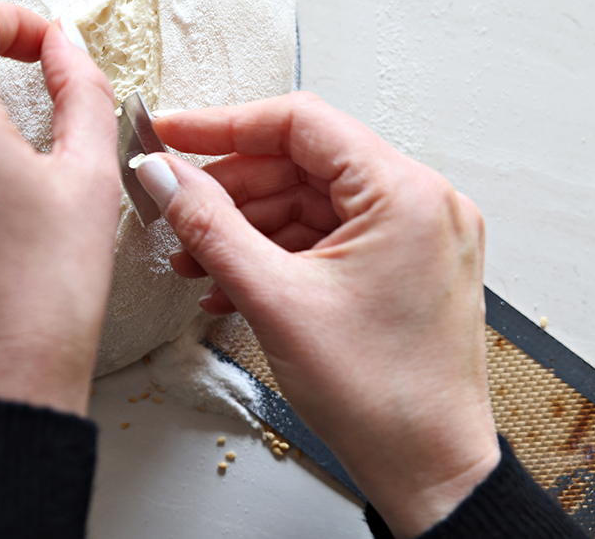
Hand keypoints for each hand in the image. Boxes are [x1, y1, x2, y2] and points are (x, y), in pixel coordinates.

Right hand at [138, 92, 499, 538]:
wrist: (430, 472)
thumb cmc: (382, 398)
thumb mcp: (274, 300)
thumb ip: (209, 224)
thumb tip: (164, 174)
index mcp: (404, 194)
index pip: (300, 122)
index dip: (223, 125)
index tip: (171, 134)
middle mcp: (420, 202)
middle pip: (300, 161)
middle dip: (229, 186)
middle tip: (172, 202)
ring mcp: (415, 235)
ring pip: (308, 200)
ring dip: (246, 225)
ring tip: (194, 257)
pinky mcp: (404, 265)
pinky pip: (327, 236)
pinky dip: (276, 251)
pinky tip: (229, 281)